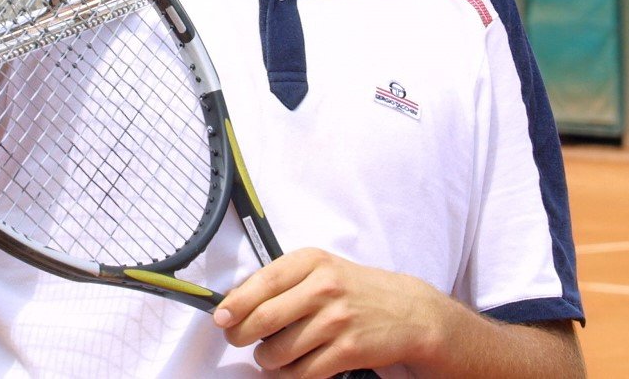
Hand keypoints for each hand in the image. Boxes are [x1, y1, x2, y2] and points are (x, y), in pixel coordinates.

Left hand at [213, 247, 443, 376]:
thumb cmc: (353, 288)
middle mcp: (323, 288)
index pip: (262, 282)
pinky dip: (290, 375)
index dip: (236, 303)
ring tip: (270, 354)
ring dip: (266, 359)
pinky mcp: (348, 350)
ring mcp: (337, 320)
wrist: (407, 311)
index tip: (220, 317)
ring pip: (280, 351)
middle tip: (236, 338)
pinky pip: (303, 372)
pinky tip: (291, 367)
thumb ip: (283, 280)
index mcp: (311, 261)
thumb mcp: (320, 269)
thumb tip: (236, 301)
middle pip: (264, 319)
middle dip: (241, 334)